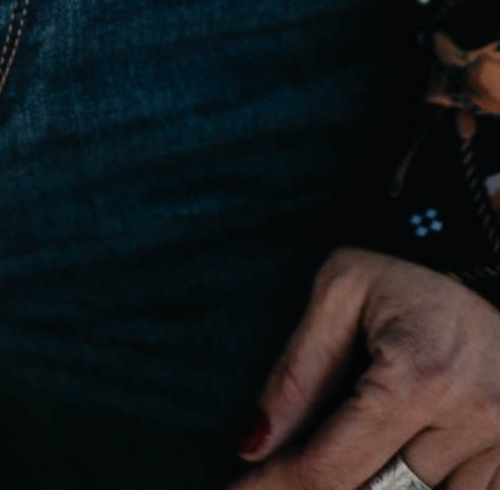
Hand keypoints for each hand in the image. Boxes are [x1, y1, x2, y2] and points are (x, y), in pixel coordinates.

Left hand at [229, 248, 499, 487]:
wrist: (490, 262)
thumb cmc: (407, 272)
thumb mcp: (339, 293)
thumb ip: (297, 372)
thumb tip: (252, 445)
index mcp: (422, 375)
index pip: (334, 467)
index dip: (276, 487)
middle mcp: (474, 419)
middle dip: (323, 483)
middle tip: (286, 466)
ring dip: (376, 484)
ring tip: (351, 442)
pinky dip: (418, 487)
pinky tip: (390, 459)